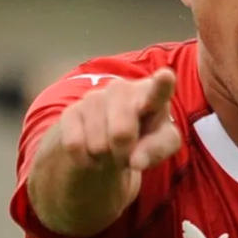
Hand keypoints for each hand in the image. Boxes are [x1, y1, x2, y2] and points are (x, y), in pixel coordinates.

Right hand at [57, 68, 180, 171]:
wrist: (108, 142)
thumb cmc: (143, 138)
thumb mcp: (160, 145)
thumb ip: (157, 150)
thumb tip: (136, 161)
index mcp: (152, 94)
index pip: (159, 89)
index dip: (162, 83)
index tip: (166, 76)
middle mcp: (123, 88)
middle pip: (121, 133)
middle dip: (123, 154)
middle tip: (126, 155)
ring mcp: (94, 97)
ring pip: (98, 144)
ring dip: (105, 158)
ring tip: (110, 151)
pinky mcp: (71, 111)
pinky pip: (75, 145)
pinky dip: (85, 160)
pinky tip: (91, 154)